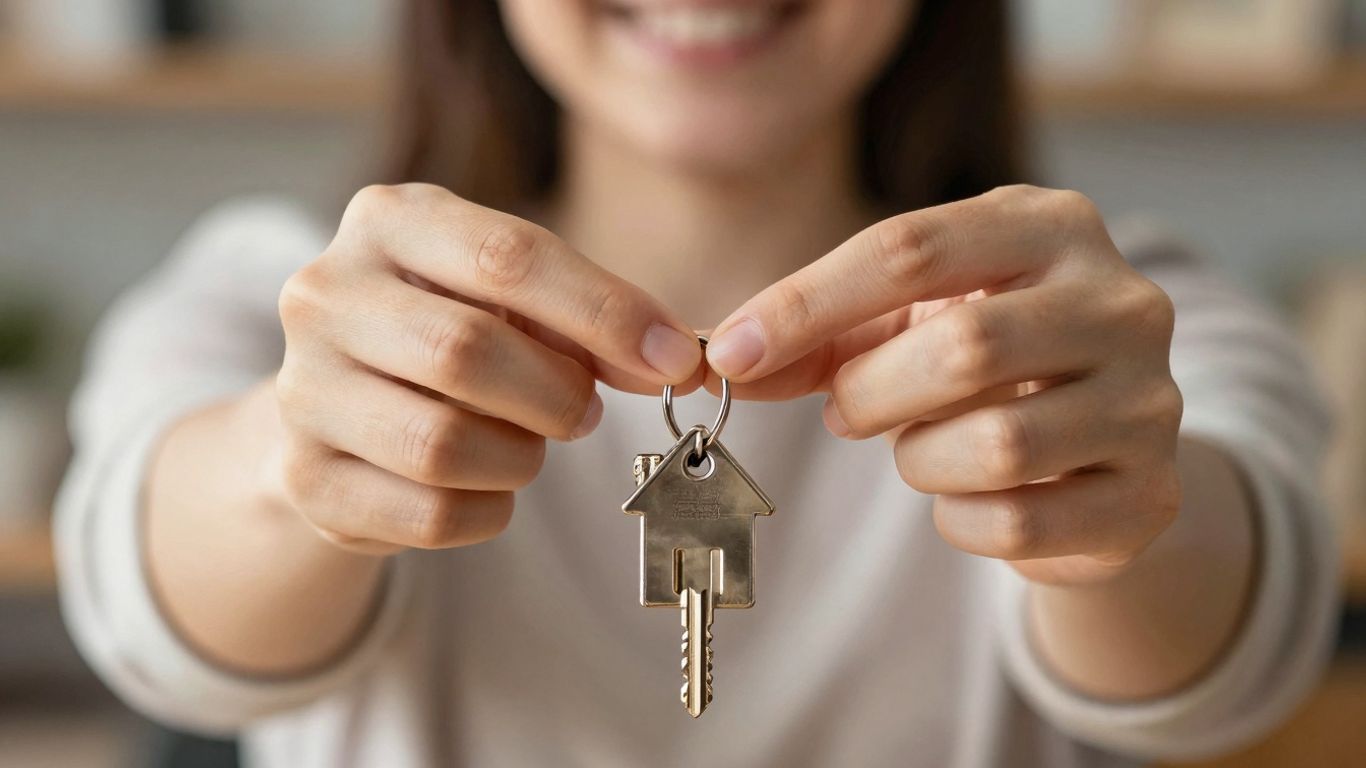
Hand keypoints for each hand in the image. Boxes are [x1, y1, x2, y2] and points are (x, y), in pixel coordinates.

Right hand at [276, 184, 700, 554]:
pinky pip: (430, 513)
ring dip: (519, 458)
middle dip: (555, 395)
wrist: (341, 405)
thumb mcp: (517, 301)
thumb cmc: (455, 333)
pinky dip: (488, 510)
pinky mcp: (306, 478)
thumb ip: (595, 322)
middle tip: (584, 414)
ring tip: (525, 445)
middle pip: (465, 352)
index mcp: (388, 221)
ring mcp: (302, 389)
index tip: (676, 359)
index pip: (508, 259)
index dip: (605, 313)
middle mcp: (325, 294)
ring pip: (442, 444)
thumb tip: (677, 362)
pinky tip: (486, 485)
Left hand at [705, 185, 1182, 584]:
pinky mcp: (1152, 495)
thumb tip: (720, 360)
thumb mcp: (902, 320)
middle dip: (872, 393)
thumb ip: (815, 336)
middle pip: (965, 347)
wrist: (1096, 444)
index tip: (731, 351)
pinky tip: (964, 496)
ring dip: (920, 459)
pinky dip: (960, 520)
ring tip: (920, 448)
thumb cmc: (982, 359)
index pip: (911, 248)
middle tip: (847, 411)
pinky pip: (1021, 525)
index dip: (807, 304)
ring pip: (997, 445)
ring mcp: (1151, 400)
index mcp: (1050, 226)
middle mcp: (1122, 301)